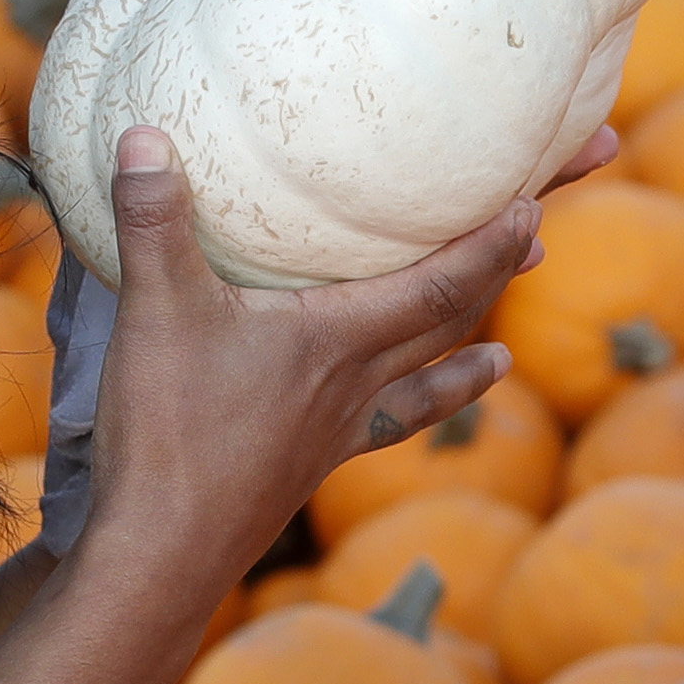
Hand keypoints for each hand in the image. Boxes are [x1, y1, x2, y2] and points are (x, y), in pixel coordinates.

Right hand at [77, 125, 552, 588]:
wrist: (164, 551)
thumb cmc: (171, 431)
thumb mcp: (155, 311)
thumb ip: (155, 220)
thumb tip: (144, 131)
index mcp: (336, 338)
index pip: (440, 285)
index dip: (490, 245)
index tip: (533, 205)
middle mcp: (354, 382)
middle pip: (451, 323)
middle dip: (499, 277)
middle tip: (539, 238)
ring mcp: (336, 429)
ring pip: (424, 381)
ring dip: (467, 355)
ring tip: (506, 351)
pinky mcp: (310, 464)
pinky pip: (384, 428)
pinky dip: (416, 416)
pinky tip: (421, 413)